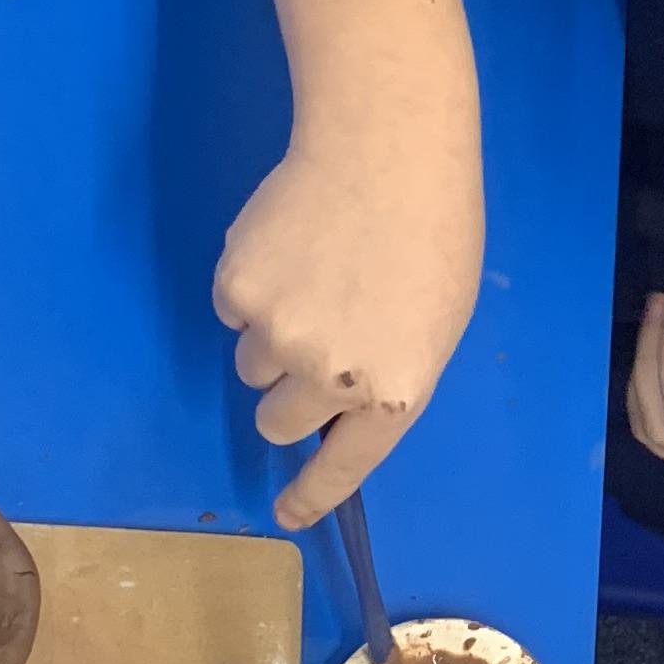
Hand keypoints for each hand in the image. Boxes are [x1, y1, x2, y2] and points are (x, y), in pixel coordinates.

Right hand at [213, 128, 482, 529]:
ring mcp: (278, 336)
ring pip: (251, 364)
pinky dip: (252, 288)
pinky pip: (230, 311)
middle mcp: (330, 379)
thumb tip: (337, 408)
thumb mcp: (432, 326)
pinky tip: (289, 247)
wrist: (386, 150)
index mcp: (393, 394)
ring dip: (272, 336)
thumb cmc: (431, 235)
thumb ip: (387, 378)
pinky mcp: (236, 291)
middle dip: (290, 392)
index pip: (342, 468)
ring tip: (313, 276)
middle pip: (278, 420)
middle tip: (317, 338)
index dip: (310, 495)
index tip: (288, 513)